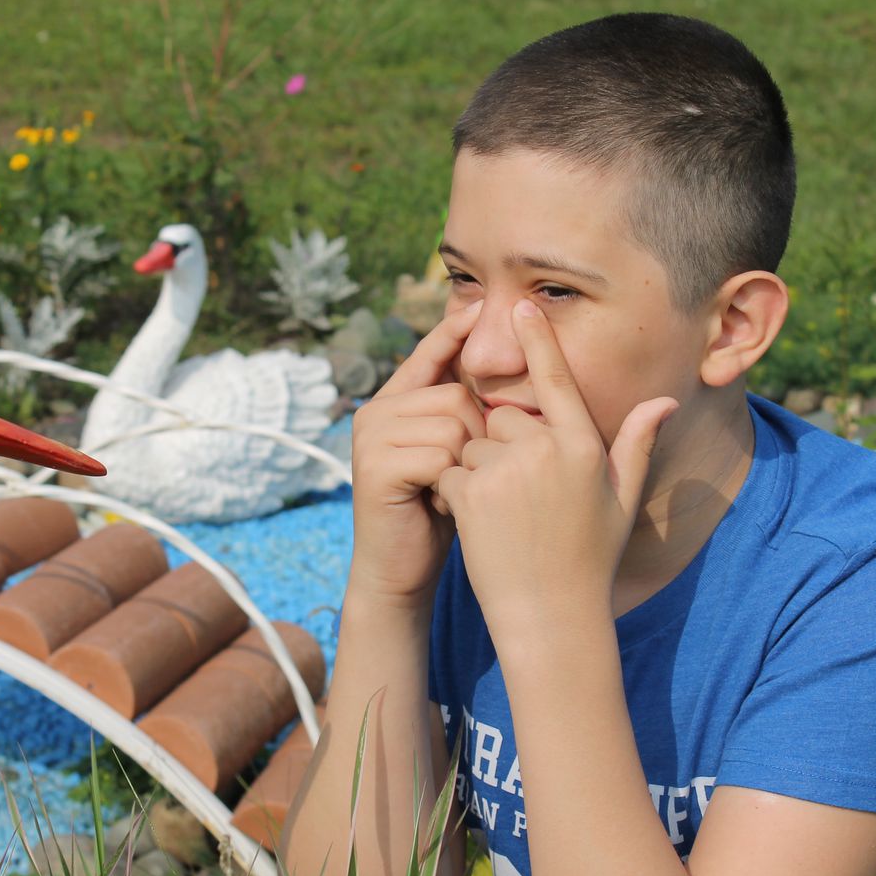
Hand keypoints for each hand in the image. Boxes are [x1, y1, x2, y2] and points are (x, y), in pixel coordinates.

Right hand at [347, 300, 486, 609]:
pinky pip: (439, 456)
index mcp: (394, 402)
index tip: (483, 305)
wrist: (400, 570)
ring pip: (452, 425)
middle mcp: (376, 411)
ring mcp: (371, 436)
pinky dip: (452, 484)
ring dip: (467, 464)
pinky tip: (438, 505)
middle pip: (457, 395)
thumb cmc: (437, 512)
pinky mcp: (374, 466)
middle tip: (463, 477)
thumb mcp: (453, 455)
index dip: (456, 331)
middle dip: (478, 438)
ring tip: (450, 491)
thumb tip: (504, 369)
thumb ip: (463, 414)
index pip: (430, 353)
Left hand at [435, 300, 676, 640]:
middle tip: (518, 496)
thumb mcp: (621, 501)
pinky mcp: (473, 492)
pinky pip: (450, 471)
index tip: (521, 307)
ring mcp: (508, 470)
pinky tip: (478, 526)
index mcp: (583, 445)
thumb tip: (663, 402)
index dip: (538, 341)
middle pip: (502, 416)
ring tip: (503, 517)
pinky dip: (454, 494)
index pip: (557, 380)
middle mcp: (547, 450)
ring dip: (477, 472)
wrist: (552, 617)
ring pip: (473, 444)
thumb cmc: (589, 559)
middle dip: (500, 445)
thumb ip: (635, 445)